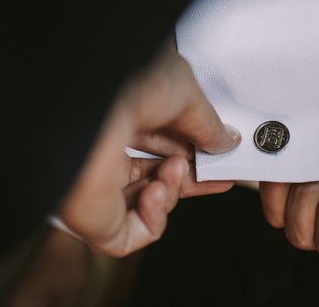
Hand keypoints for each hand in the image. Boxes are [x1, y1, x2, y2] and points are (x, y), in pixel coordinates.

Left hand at [56, 44, 240, 256]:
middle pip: (154, 172)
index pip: (159, 139)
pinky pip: (131, 234)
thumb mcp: (186, 94)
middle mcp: (104, 145)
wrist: (94, 109)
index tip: (219, 156)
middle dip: (189, 175)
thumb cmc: (130, 85)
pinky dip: (155, 218)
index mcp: (120, 112)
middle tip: (216, 175)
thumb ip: (208, 124)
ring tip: (177, 170)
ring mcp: (96, 181)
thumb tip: (227, 142)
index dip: (192, 150)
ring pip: (146, 203)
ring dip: (173, 189)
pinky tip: (156, 191)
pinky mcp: (91, 217)